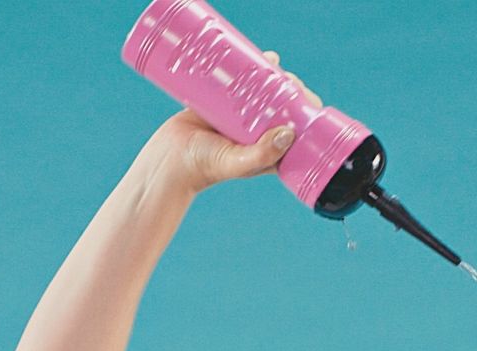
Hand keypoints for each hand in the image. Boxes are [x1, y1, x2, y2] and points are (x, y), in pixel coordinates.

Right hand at [144, 50, 323, 194]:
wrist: (170, 159)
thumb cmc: (205, 167)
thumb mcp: (237, 163)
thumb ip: (262, 154)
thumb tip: (289, 133)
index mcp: (268, 150)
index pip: (295, 130)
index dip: (305, 113)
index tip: (306, 99)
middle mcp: (256, 133)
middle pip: (281, 106)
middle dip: (289, 89)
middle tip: (288, 79)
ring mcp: (240, 117)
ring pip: (264, 92)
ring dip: (274, 76)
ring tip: (274, 65)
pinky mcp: (222, 103)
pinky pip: (242, 83)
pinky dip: (253, 69)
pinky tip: (262, 57)